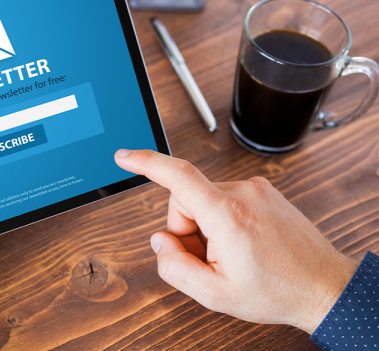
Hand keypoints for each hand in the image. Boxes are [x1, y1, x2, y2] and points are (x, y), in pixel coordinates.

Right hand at [114, 149, 357, 333]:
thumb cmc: (277, 291)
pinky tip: (243, 246)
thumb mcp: (215, 294)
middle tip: (209, 260)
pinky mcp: (264, 191)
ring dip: (207, 228)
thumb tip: (160, 242)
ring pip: (204, 201)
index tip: (124, 156)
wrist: (325, 287)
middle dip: (187, 230)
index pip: (178, 176)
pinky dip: (223, 222)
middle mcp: (242, 193)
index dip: (146, 163)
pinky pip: (225, 200)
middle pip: (185, 200)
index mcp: (227, 214)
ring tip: (231, 256)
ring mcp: (256, 189)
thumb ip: (174, 267)